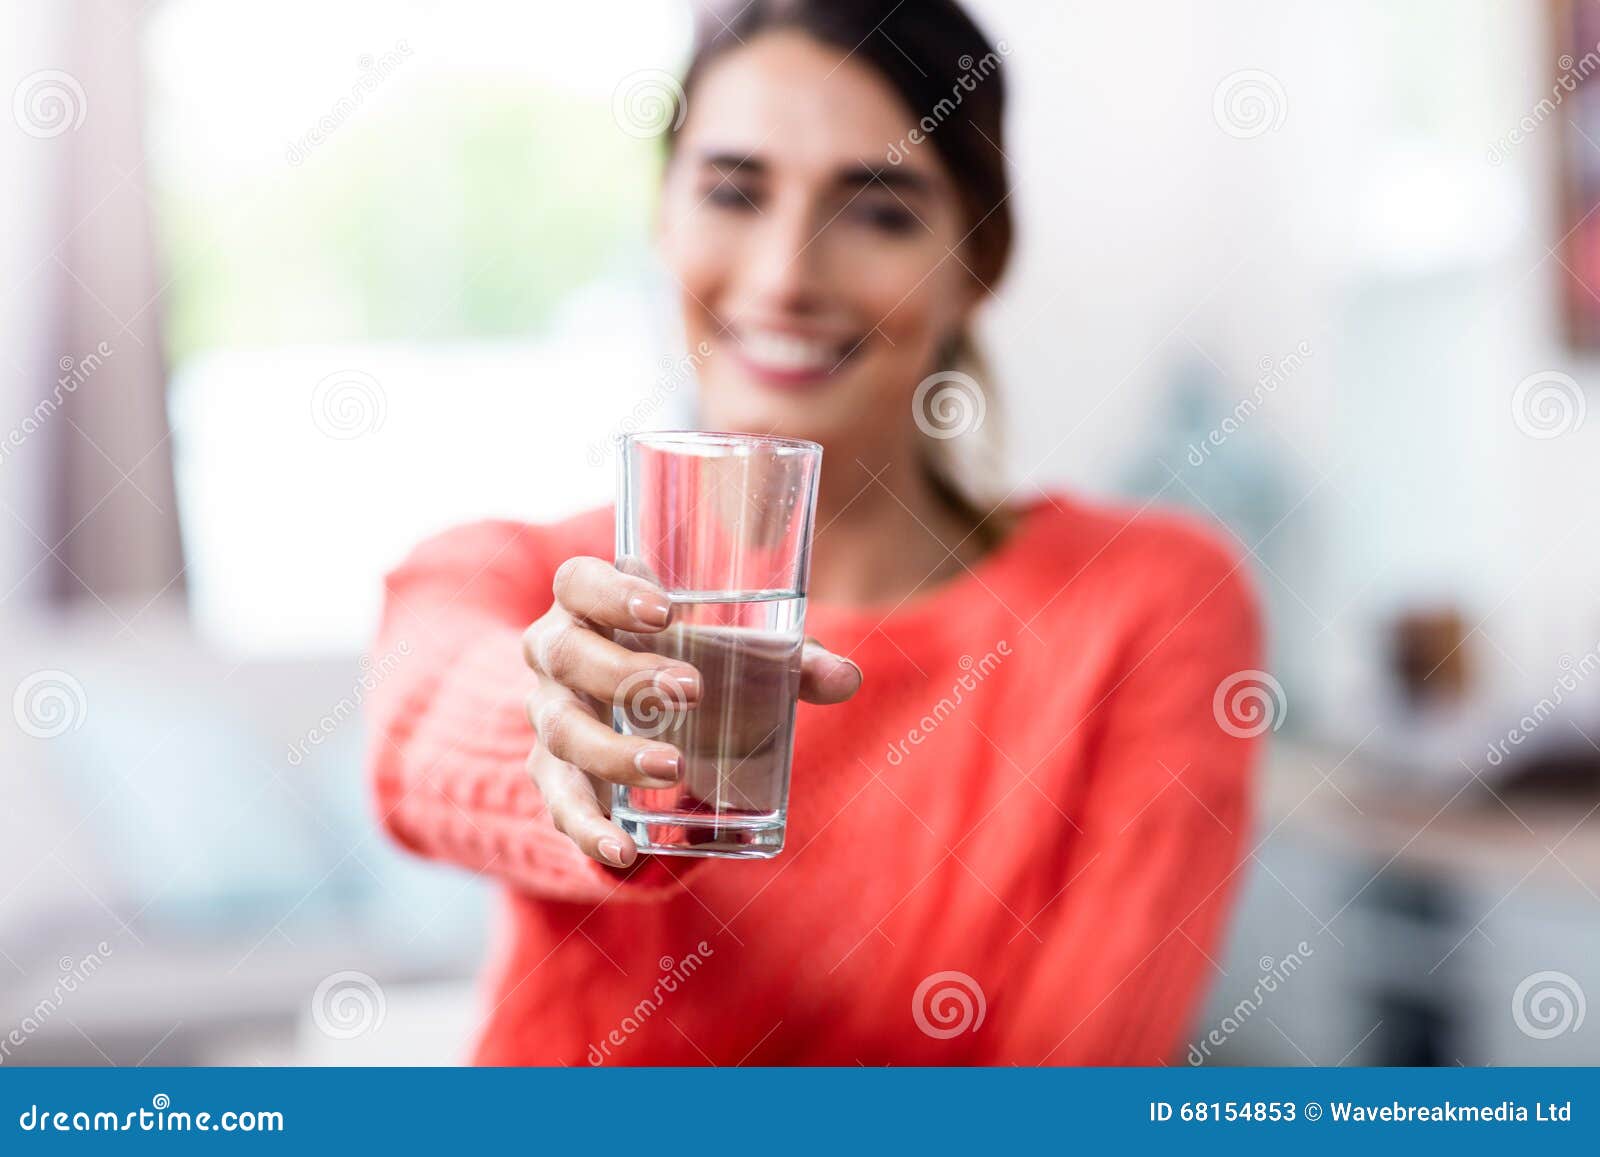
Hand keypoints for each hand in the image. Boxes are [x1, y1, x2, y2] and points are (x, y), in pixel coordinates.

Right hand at [521, 557, 861, 867]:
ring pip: (561, 730)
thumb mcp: (734, 655)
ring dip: (612, 751)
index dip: (611, 591)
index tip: (666, 610)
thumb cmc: (688, 662)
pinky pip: (559, 804)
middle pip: (565, 654)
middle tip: (693, 689)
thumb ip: (789, 662)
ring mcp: (549, 716)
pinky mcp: (553, 775)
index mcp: (590, 605)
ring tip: (673, 767)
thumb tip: (846, 679)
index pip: (578, 581)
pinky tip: (623, 849)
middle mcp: (556, 655)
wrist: (627, 719)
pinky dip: (588, 829)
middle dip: (625, 672)